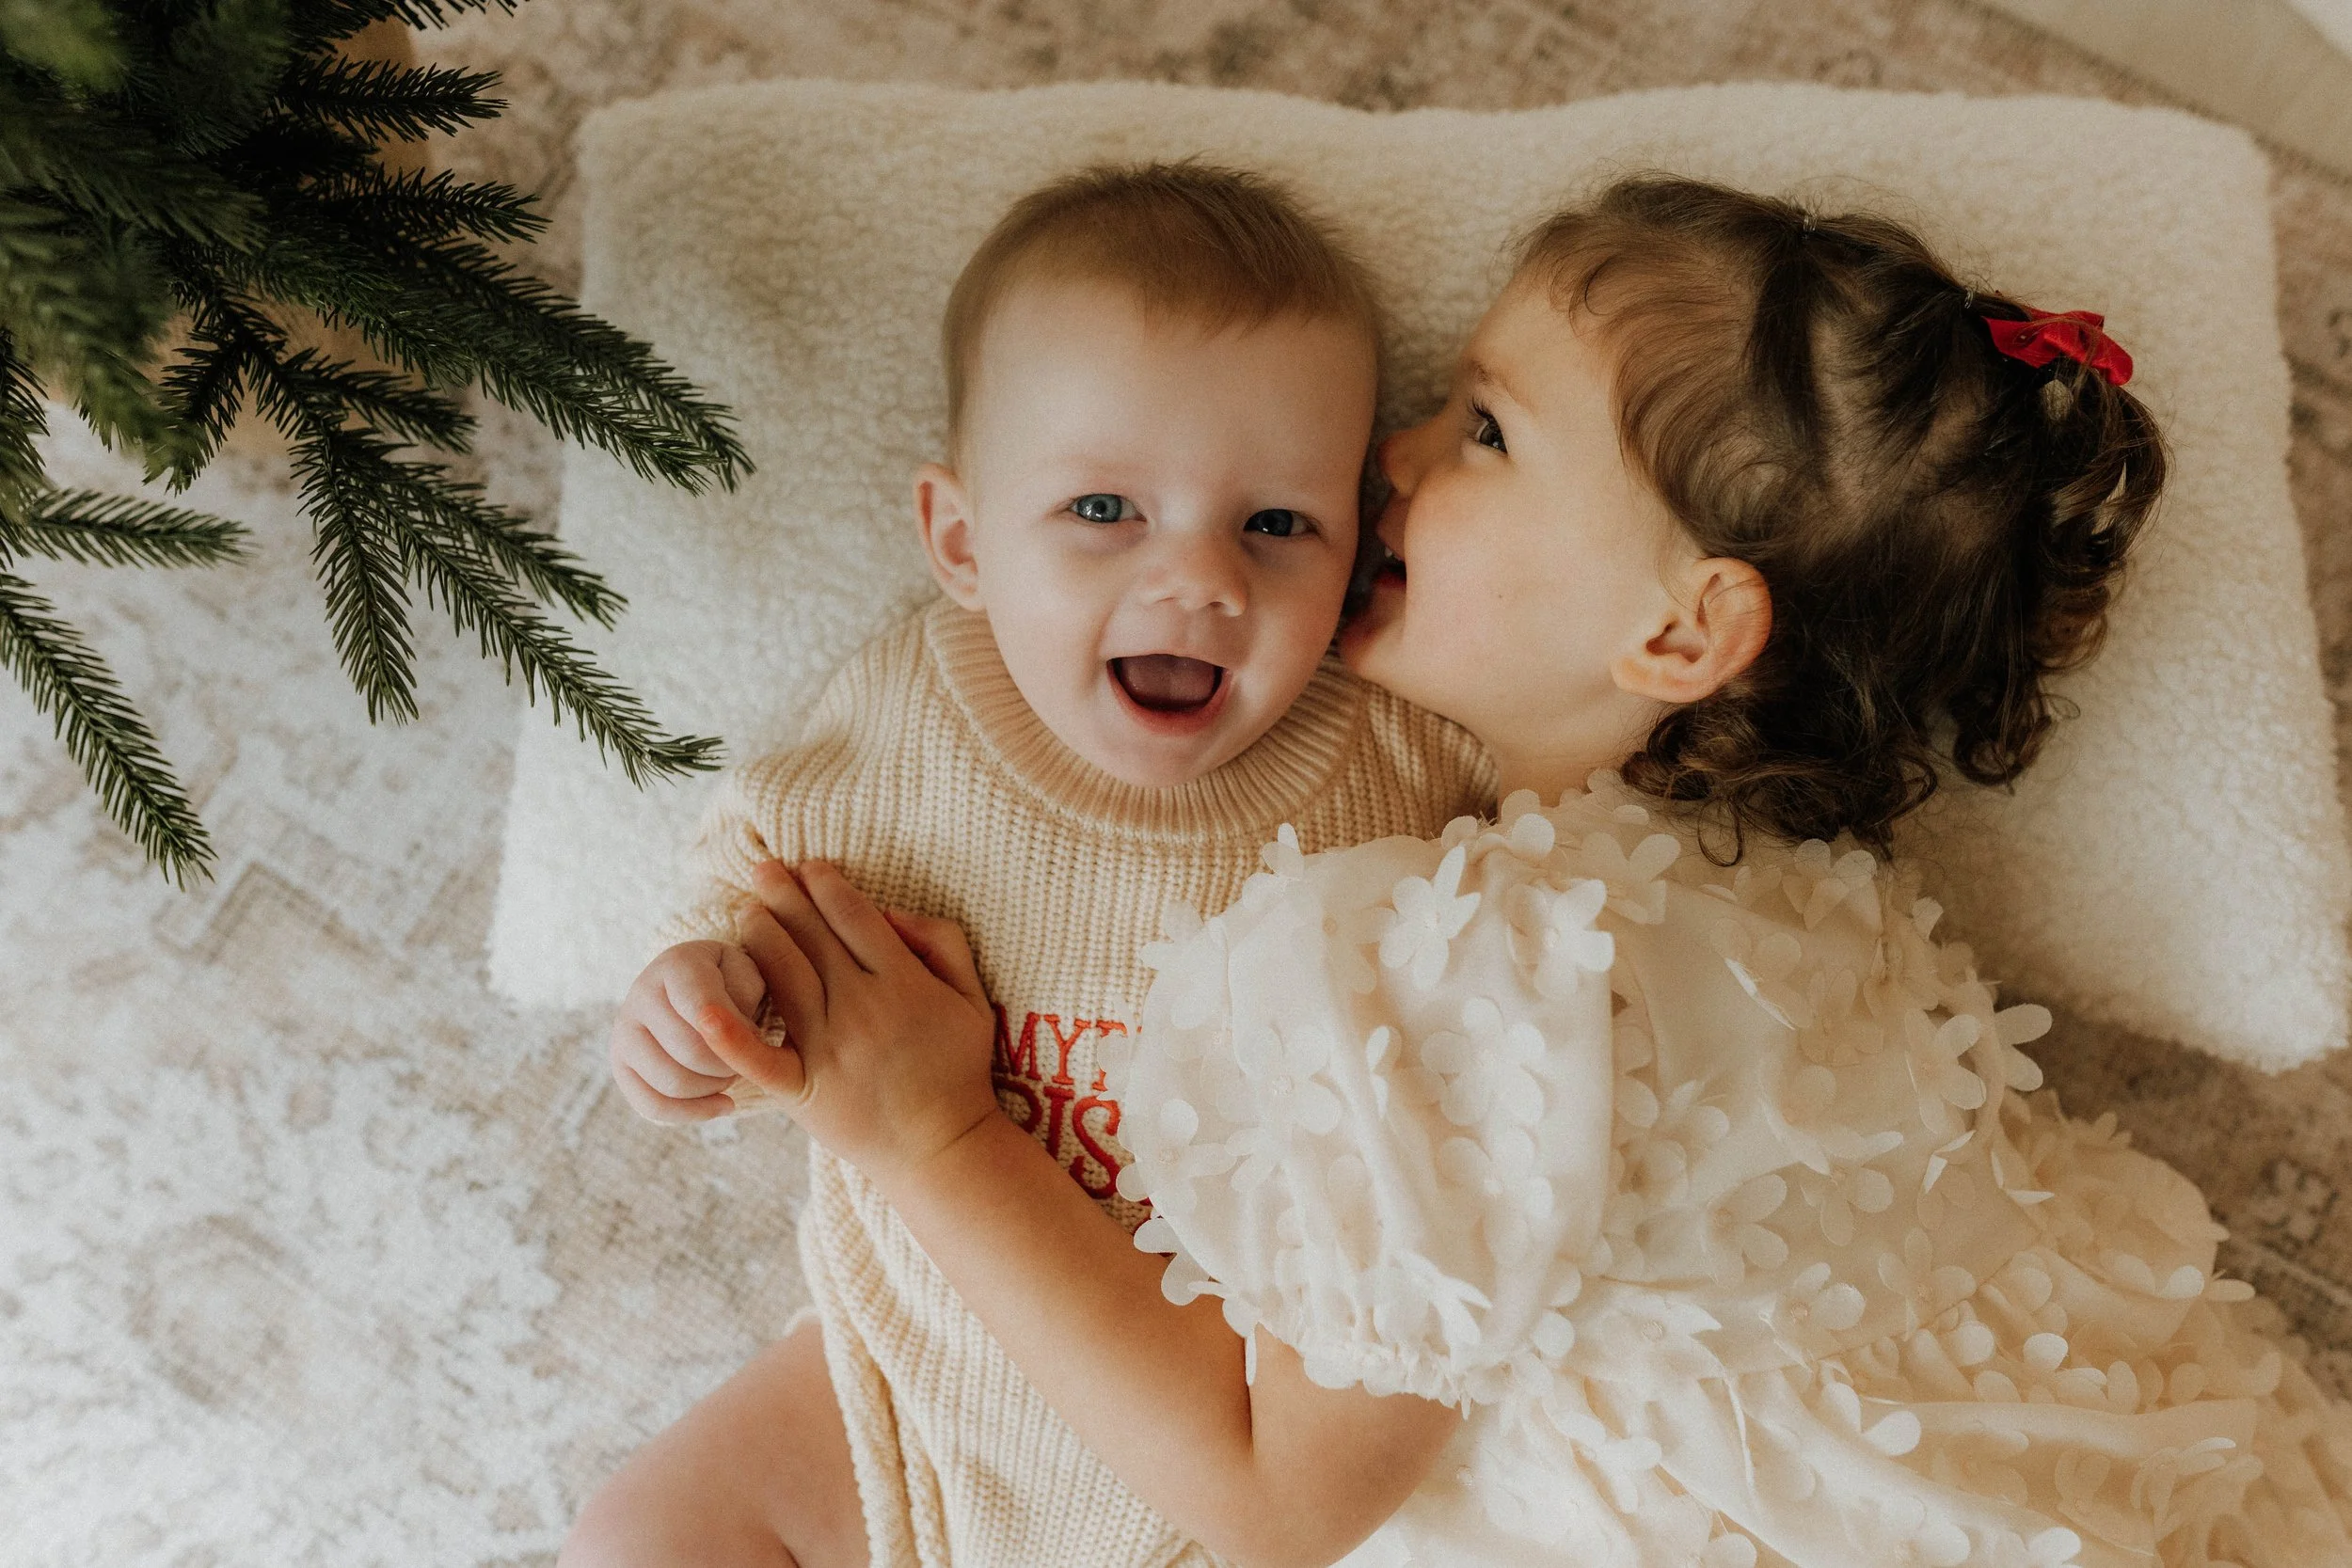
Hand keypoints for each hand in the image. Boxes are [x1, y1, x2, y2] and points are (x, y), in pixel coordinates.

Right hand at [609, 939, 767, 1122]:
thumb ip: (745, 999)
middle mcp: (640, 994)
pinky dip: (693, 1113)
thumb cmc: (730, 983)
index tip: (757, 1040)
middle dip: (728, 1065)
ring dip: (713, 1089)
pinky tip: (723, 1105)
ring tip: (731, 1075)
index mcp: (676, 965)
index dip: (736, 1036)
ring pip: (672, 1083)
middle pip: (690, 1052)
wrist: (695, 990)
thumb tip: (737, 1036)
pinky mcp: (620, 1066)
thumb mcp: (748, 975)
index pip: (704, 1010)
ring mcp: (623, 1032)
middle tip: (745, 1060)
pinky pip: (652, 1106)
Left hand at [702, 859, 1000, 1189]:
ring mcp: (829, 1049)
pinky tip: (703, 1009)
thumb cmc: (958, 1069)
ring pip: (784, 978)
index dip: (827, 886)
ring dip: (760, 937)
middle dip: (785, 897)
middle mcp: (863, 1009)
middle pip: (813, 939)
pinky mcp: (804, 1089)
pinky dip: (730, 1036)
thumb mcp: (973, 997)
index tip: (810, 866)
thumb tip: (893, 910)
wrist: (942, 1148)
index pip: (854, 917)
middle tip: (762, 869)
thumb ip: (943, 942)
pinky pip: (762, 1058)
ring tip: (745, 910)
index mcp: (904, 983)